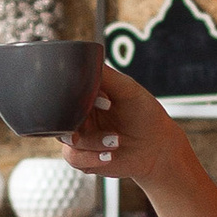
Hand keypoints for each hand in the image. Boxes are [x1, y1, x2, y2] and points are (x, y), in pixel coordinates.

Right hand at [62, 62, 193, 190]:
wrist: (158, 149)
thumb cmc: (145, 115)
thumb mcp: (127, 89)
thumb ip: (105, 75)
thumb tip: (84, 59)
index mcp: (85, 96)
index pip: (65, 92)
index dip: (73, 98)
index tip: (95, 102)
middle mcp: (79, 115)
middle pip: (59, 116)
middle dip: (77, 122)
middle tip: (91, 124)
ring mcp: (80, 137)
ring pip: (66, 139)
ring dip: (92, 142)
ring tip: (116, 140)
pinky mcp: (82, 158)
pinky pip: (73, 158)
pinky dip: (91, 157)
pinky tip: (109, 155)